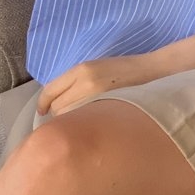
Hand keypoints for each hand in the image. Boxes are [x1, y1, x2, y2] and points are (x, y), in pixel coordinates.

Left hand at [37, 54, 154, 116]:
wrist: (152, 72)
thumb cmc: (123, 70)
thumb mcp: (95, 68)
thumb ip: (75, 81)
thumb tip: (55, 103)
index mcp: (82, 69)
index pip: (51, 90)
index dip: (43, 103)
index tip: (42, 111)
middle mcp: (86, 82)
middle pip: (58, 108)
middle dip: (60, 113)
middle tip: (71, 115)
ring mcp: (97, 97)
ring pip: (70, 119)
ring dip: (73, 121)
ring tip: (85, 120)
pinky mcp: (108, 110)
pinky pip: (85, 123)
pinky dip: (84, 125)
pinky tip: (92, 125)